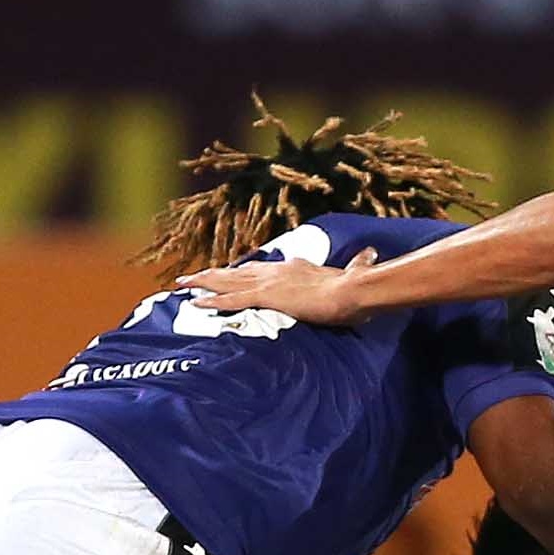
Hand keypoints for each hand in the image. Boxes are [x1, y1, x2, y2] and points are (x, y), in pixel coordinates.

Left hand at [177, 251, 372, 326]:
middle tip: (190, 277)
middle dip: (212, 275)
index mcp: (294, 267)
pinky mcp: (266, 297)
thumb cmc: (354, 287)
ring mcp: (269, 283)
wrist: (352, 291)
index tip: (227, 273)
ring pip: (227, 282)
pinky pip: (232, 300)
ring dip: (203, 283)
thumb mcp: (354, 272)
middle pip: (237, 272)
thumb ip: (359, 264)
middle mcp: (277, 271)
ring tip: (182, 285)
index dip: (242, 272)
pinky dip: (212, 301)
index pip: (261, 269)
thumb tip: (371, 252)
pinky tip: (195, 302)